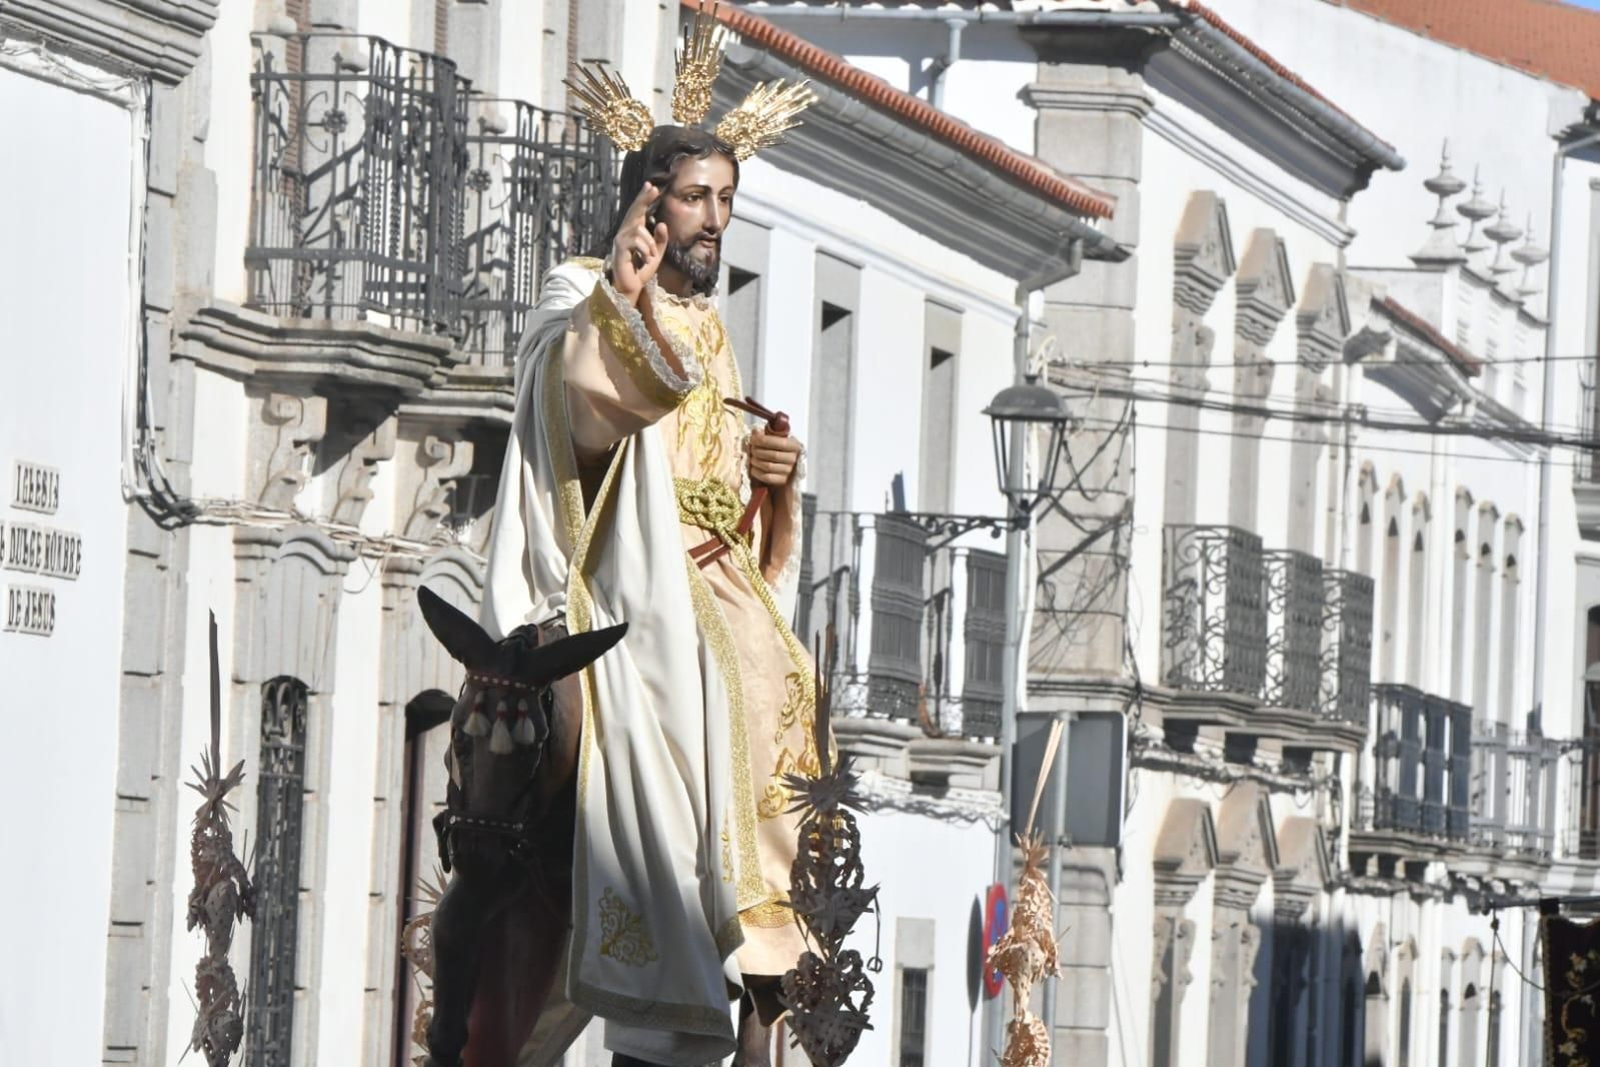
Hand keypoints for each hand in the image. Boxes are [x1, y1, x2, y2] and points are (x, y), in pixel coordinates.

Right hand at [610, 182, 667, 303]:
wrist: (631, 288)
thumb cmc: (641, 271)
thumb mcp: (656, 254)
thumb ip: (660, 240)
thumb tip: (662, 224)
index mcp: (633, 232)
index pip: (639, 212)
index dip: (644, 199)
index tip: (651, 185)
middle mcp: (624, 233)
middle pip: (634, 212)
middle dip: (643, 199)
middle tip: (652, 188)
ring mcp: (620, 240)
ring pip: (638, 230)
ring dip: (650, 243)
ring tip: (651, 256)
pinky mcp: (619, 249)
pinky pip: (635, 241)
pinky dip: (645, 250)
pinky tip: (646, 260)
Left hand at [749, 430, 801, 488]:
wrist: (783, 465)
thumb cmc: (778, 449)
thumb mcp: (775, 438)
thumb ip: (766, 434)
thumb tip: (755, 431)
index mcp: (794, 446)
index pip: (780, 443)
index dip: (765, 440)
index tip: (754, 438)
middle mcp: (793, 459)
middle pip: (773, 455)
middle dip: (758, 451)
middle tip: (751, 448)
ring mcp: (788, 471)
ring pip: (768, 466)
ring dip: (756, 461)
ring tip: (752, 457)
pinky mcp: (782, 481)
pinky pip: (766, 477)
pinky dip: (757, 472)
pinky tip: (753, 468)